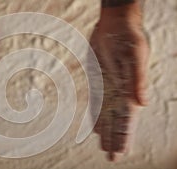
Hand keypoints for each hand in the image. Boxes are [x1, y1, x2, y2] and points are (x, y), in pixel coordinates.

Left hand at [90, 12, 148, 160]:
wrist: (114, 24)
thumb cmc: (129, 37)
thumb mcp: (136, 55)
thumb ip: (138, 79)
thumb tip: (142, 104)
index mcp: (131, 90)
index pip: (127, 119)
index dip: (124, 136)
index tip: (120, 153)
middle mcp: (120, 92)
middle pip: (117, 121)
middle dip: (115, 139)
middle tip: (112, 158)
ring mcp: (109, 88)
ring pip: (106, 115)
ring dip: (106, 131)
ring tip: (104, 147)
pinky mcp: (98, 81)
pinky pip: (96, 103)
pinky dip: (96, 116)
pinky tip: (95, 128)